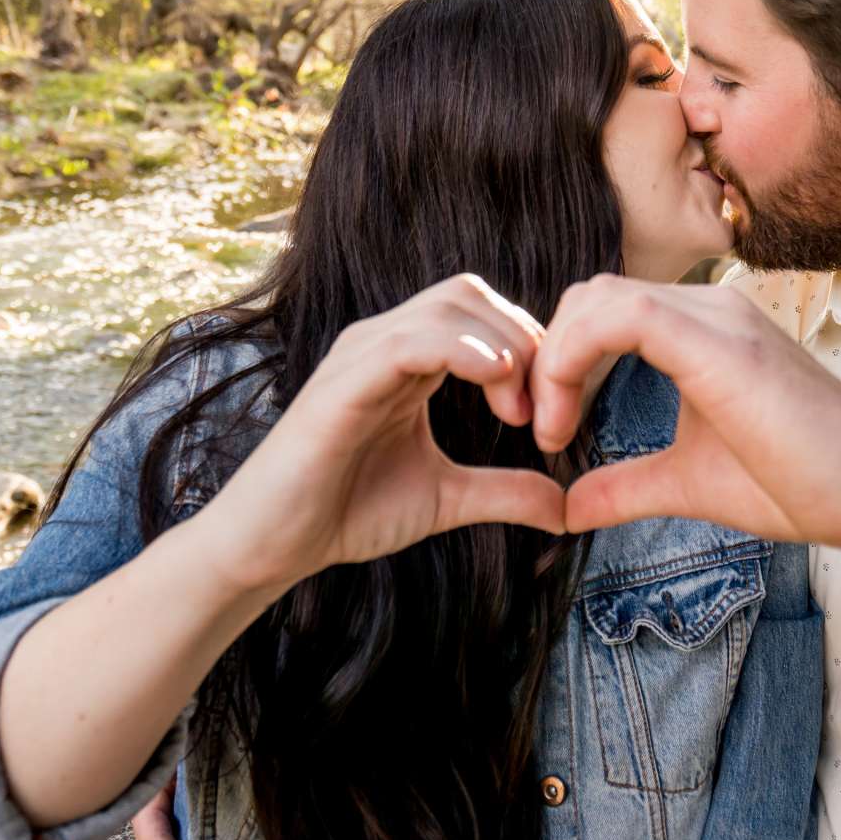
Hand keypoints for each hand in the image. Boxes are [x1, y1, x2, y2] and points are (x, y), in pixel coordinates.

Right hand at [196, 274, 568, 594]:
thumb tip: (566, 508)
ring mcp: (360, 357)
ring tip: (517, 408)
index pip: (482, 313)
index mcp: (409, 360)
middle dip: (521, 336)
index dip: (528, 347)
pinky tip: (494, 379)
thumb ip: (503, 493)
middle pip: (470, 294)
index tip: (547, 411)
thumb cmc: (347, 511)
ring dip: (501, 345)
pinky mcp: (340, 384)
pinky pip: (406, 341)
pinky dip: (459, 349)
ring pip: (446, 306)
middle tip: (538, 407)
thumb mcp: (445, 499)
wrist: (274, 545)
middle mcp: (384, 344)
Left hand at [528, 276, 840, 560]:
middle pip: (591, 295)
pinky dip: (575, 356)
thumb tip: (568, 507)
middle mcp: (711, 310)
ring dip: (554, 358)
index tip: (549, 432)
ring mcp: (720, 319)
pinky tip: (569, 416)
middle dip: (546, 356)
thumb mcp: (688, 483)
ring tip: (553, 430)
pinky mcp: (723, 344)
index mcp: (703, 332)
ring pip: (600, 296)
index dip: (558, 361)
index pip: (604, 310)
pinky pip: (626, 316)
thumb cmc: (800, 485)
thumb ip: (628, 485)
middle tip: (541, 430)